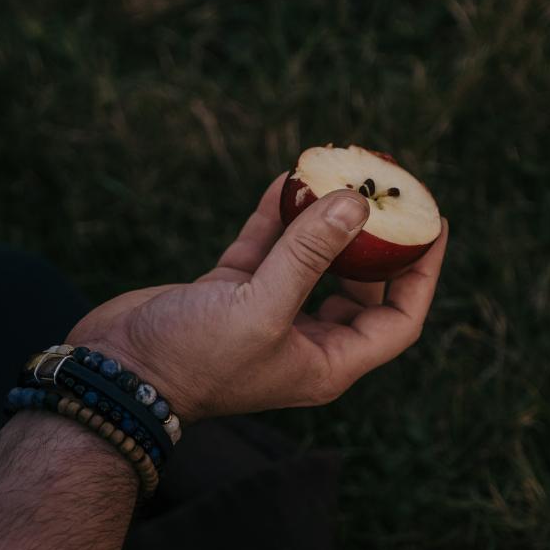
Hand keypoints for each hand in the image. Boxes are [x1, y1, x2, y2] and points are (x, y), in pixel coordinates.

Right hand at [67, 174, 448, 423]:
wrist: (115, 374)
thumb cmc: (193, 358)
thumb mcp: (260, 307)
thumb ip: (309, 255)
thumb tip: (356, 203)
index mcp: (326, 360)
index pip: (398, 319)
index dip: (422, 273)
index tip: (435, 223)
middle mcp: (303, 339)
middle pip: (361, 287)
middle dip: (376, 241)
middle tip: (387, 192)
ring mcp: (265, 313)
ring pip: (311, 260)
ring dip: (323, 220)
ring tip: (338, 174)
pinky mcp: (229, 292)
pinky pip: (267, 248)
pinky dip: (277, 216)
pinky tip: (285, 180)